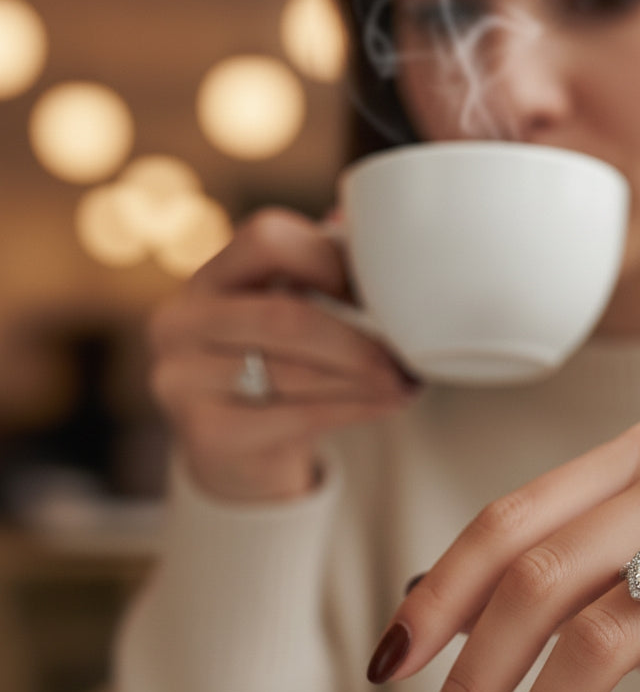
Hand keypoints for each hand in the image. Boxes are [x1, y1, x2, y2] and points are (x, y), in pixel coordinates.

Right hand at [149, 208, 419, 501]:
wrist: (237, 456)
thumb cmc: (275, 371)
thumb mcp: (287, 317)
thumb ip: (322, 275)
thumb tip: (377, 235)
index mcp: (206, 279)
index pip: (267, 239)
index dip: (328, 259)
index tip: (371, 295)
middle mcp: (180, 323)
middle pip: (285, 316)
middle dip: (357, 339)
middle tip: (408, 354)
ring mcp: (184, 381)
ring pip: (296, 371)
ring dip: (366, 378)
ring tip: (407, 381)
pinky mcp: (208, 434)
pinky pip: (299, 415)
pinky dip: (355, 408)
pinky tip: (388, 403)